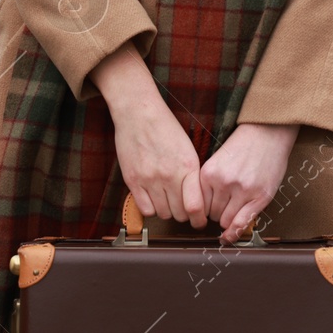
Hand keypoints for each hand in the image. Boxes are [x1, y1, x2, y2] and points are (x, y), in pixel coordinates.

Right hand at [91, 42, 206, 227]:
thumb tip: (198, 199)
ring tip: (167, 200)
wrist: (138, 112)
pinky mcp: (132, 180)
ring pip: (163, 213)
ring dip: (167, 210)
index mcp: (188, 166)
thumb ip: (192, 174)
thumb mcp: (188, 148)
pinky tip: (153, 198)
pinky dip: (151, 208)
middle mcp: (169, 175)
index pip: (196, 206)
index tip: (199, 220)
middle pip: (180, 213)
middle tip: (182, 207)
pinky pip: (145, 209)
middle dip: (184, 214)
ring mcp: (149, 179)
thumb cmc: (165, 127)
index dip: (199, 219)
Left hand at [198, 122, 300, 244]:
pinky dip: (235, 232)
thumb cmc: (242, 145)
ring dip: (228, 219)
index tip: (210, 207)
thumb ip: (208, 183)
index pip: (198, 205)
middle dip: (217, 213)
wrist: (267, 132)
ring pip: (226, 220)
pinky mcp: (260, 197)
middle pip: (212, 214)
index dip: (204, 208)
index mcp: (208, 173)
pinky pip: (242, 223)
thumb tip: (201, 211)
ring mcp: (242, 191)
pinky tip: (231, 234)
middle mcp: (223, 183)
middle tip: (225, 205)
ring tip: (234, 207)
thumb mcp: (217, 160)